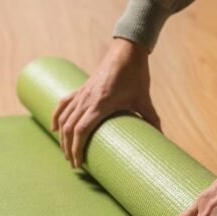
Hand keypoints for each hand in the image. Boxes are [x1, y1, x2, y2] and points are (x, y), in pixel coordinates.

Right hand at [51, 38, 159, 167]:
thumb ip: (152, 119)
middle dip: (68, 148)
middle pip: (69, 128)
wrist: (127, 51)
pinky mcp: (80, 88)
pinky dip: (56, 116)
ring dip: (62, 137)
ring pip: (64, 118)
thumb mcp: (144, 99)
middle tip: (74, 164)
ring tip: (66, 152)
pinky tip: (54, 128)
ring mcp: (81, 93)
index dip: (76, 148)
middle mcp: (87, 99)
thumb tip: (162, 138)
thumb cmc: (136, 75)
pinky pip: (63, 104)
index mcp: (101, 104)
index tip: (78, 163)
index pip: (81, 130)